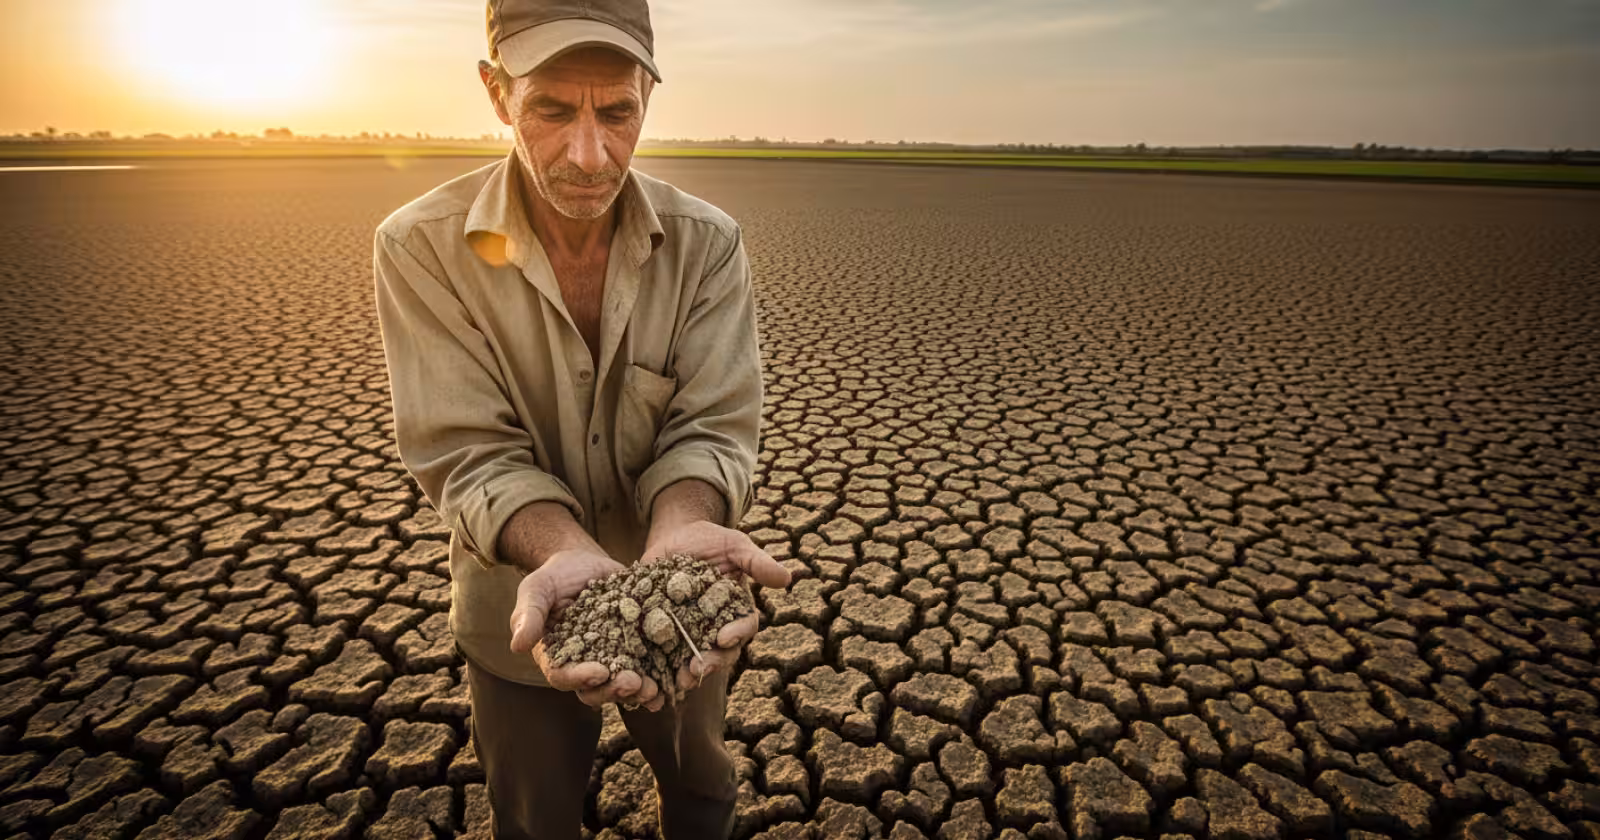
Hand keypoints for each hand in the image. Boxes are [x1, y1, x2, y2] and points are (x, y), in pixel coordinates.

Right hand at [509, 548, 664, 711]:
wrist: (585, 563)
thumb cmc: (554, 577)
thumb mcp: (537, 589)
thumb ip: (528, 615)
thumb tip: (517, 646)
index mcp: (555, 657)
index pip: (563, 676)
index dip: (580, 678)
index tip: (598, 672)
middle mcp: (583, 666)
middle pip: (595, 690)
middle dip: (614, 690)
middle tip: (633, 682)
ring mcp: (610, 660)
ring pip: (621, 687)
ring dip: (638, 692)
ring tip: (653, 689)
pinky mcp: (634, 650)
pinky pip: (645, 670)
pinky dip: (657, 679)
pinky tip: (669, 683)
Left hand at [642, 521, 792, 694]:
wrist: (673, 537)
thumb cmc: (711, 541)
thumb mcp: (735, 546)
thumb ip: (757, 562)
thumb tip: (787, 578)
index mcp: (736, 611)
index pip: (743, 628)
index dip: (737, 635)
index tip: (724, 638)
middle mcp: (715, 628)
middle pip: (719, 652)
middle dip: (711, 662)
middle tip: (698, 670)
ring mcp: (689, 632)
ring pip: (692, 659)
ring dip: (687, 673)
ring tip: (679, 681)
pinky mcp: (662, 632)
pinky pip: (662, 653)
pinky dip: (658, 667)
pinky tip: (651, 677)